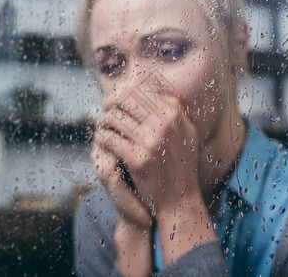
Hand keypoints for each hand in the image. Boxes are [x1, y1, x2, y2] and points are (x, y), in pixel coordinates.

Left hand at [96, 78, 215, 264]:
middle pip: (125, 98)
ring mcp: (152, 142)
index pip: (140, 88)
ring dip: (103, 121)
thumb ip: (173, 110)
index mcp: (174, 113)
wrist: (180, 200)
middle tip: (104, 109)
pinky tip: (102, 140)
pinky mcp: (138, 160)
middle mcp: (165, 123)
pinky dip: (102, 137)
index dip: (122, 91)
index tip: (114, 99)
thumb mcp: (186, 132)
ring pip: (114, 117)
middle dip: (109, 102)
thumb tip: (154, 87)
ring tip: (102, 126)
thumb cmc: (180, 165)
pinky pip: (109, 138)